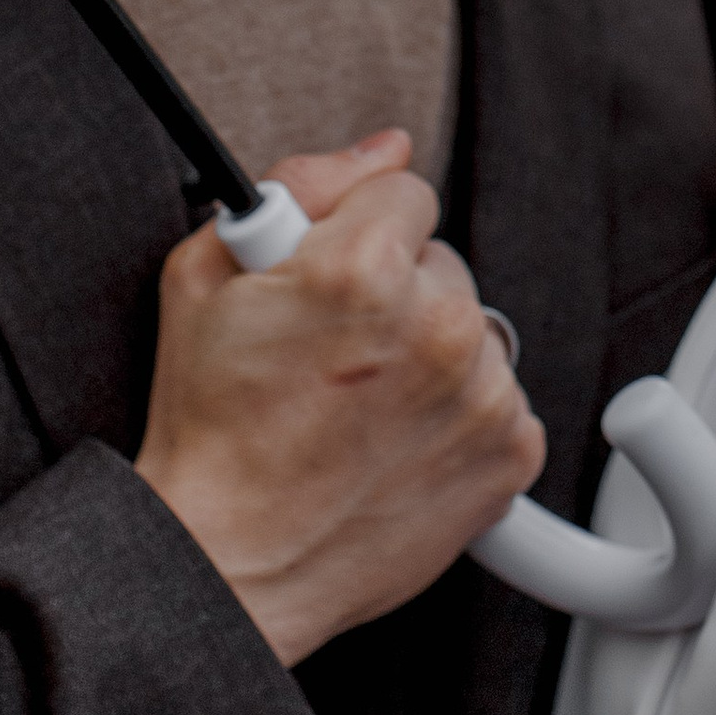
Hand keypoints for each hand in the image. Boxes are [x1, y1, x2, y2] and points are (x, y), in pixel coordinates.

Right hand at [136, 133, 544, 667]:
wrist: (229, 565)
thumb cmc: (209, 431)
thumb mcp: (206, 278)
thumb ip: (300, 185)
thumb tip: (384, 148)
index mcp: (364, 269)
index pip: (404, 191)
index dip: (354, 234)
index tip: (327, 281)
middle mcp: (438, 326)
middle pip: (441, 263)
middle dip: (395, 293)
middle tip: (332, 355)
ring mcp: (482, 395)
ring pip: (470, 330)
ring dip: (429, 355)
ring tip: (358, 406)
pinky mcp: (509, 454)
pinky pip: (498, 398)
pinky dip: (457, 416)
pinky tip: (393, 442)